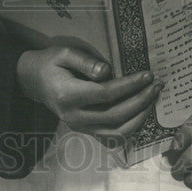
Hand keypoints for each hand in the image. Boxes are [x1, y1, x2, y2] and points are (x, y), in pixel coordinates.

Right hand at [16, 46, 162, 145]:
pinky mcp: (86, 131)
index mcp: (68, 96)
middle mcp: (74, 116)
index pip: (105, 94)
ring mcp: (80, 127)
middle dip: (140, 101)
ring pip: (116, 131)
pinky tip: (142, 112)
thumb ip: (85, 62)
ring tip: (153, 98)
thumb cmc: (51, 64)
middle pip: (114, 115)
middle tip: (157, 85)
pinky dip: (130, 128)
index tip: (147, 75)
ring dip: (139, 117)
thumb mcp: (64, 54)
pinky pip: (112, 136)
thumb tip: (107, 71)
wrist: (35, 81)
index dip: (129, 86)